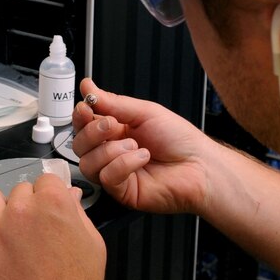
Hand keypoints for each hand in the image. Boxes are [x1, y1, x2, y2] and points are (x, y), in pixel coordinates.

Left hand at [0, 174, 105, 279]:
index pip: (45, 179)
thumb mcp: (92, 243)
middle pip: (18, 189)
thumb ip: (78, 213)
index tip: (46, 208)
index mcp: (54, 202)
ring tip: (4, 227)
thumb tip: (70, 195)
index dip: (48, 195)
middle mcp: (22, 208)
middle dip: (25, 205)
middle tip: (30, 228)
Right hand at [72, 78, 212, 214]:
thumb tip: (88, 88)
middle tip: (112, 126)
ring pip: (87, 163)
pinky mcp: (122, 191)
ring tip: (135, 146)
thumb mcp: (145, 112)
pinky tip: (142, 159)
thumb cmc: (180, 139)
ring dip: (111, 150)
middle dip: (92, 132)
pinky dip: (123, 165)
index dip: (80, 115)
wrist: (200, 165)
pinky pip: (106, 177)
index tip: (85, 107)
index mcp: (116, 130)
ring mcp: (115, 172)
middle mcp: (112, 151)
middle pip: (79, 144)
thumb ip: (113, 103)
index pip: (84, 123)